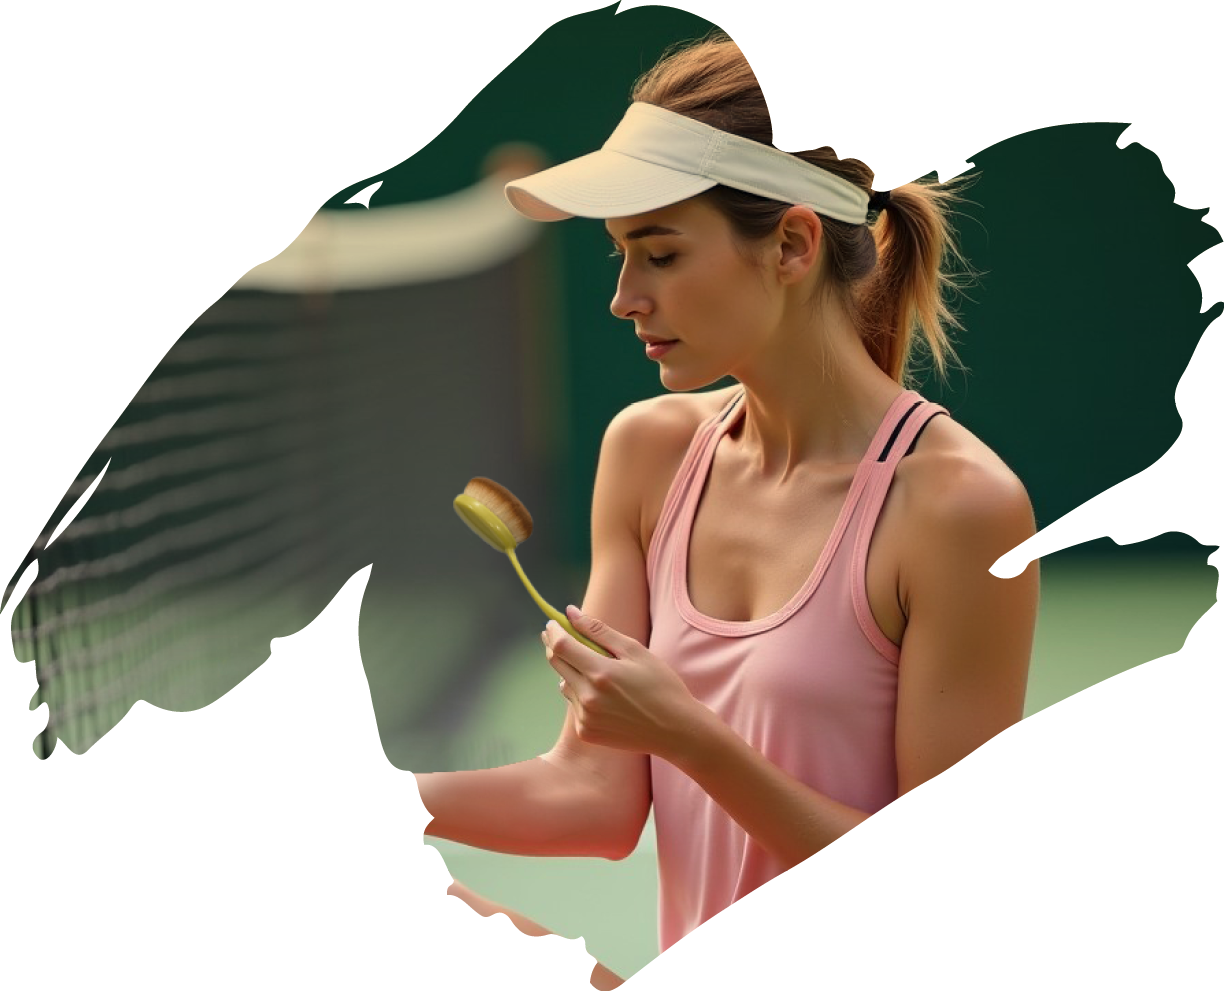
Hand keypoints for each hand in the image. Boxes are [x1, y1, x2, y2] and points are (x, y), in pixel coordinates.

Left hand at [542, 605, 709, 760]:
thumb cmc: (660, 685)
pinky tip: (603, 695)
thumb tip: (571, 613)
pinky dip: (580, 694)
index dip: (554, 631)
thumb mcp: (635, 651)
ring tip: (596, 670)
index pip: (562, 646)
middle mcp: (588, 697)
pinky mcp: (586, 731)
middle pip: (556, 663)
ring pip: (564, 684)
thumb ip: (599, 631)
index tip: (553, 622)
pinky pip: (573, 704)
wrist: (675, 730)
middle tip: (561, 635)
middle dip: (555, 646)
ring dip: (571, 671)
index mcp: (601, 673)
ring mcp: (585, 717)